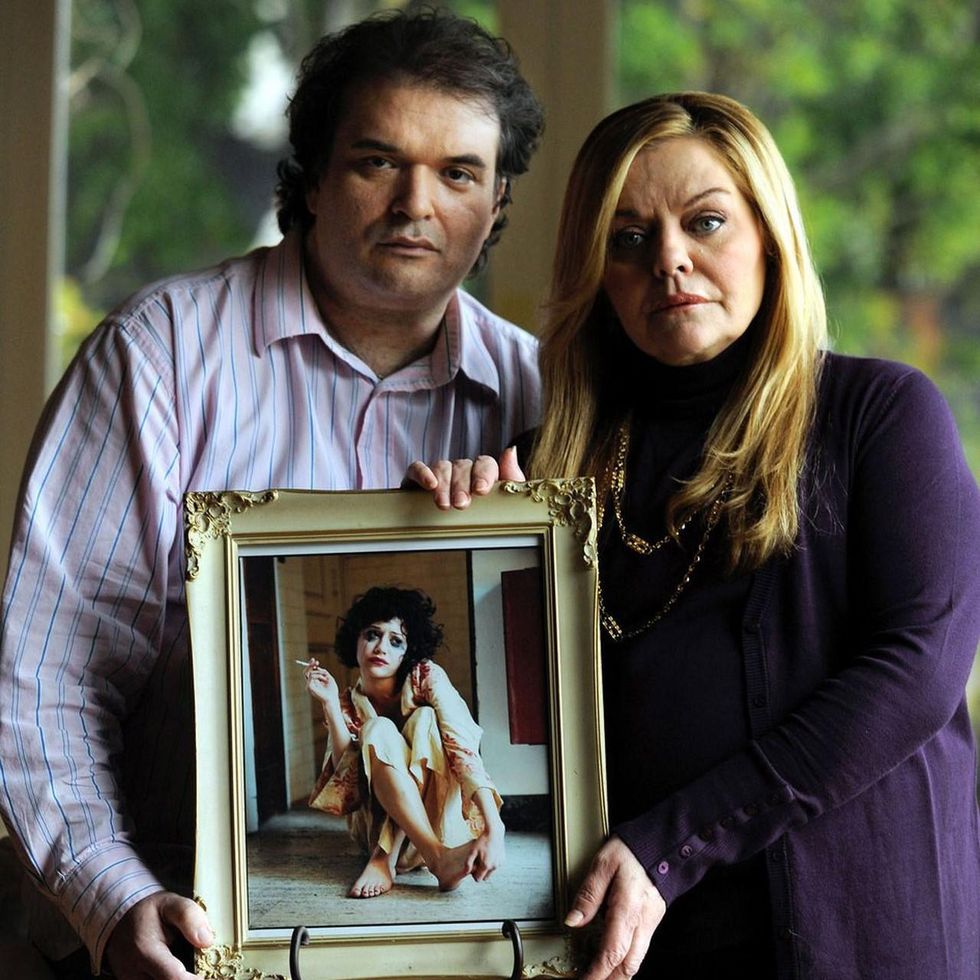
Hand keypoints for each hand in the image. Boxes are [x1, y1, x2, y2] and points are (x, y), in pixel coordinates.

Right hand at [104, 891, 213, 978]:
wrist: (119, 921)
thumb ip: (189, 917)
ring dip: (179, 979)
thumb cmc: (148, 912)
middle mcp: (134, 973)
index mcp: (145, 951)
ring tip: (194, 971)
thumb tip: (207, 940)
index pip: (173, 978)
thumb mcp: (170, 903)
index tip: (209, 976)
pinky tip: (182, 973)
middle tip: (205, 972)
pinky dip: (171, 979)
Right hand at [305, 659, 338, 705]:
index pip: (310, 672)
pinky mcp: (309, 687)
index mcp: (315, 682)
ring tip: (325, 677)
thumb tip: (317, 667)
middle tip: (315, 661)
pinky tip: (323, 679)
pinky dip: (318, 675)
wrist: (332, 698)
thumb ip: (324, 672)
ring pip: (309, 673)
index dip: (310, 665)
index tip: (314, 660)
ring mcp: (309, 686)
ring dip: (319, 672)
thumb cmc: (332, 690)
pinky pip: (311, 676)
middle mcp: (310, 684)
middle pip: (306, 672)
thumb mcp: (329, 678)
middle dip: (310, 665)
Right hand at [405, 446, 525, 510]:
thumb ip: (511, 478)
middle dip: (462, 485)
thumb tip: (510, 451)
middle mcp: (461, 471)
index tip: (481, 490)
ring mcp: (440, 474)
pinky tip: (429, 484)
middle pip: (463, 466)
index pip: (485, 464)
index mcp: (483, 474)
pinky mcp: (417, 479)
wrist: (451, 539)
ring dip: (444, 485)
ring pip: (442, 467)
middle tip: (461, 504)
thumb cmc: (482, 520)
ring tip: (444, 504)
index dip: (483, 474)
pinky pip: (417, 468)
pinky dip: (422, 473)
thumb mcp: (503, 503)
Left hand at [470, 827, 505, 881]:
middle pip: (485, 878)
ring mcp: (499, 864)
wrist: (494, 833)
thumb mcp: (473, 851)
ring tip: (484, 858)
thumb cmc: (482, 841)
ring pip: (491, 872)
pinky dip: (492, 863)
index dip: (474, 875)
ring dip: (487, 869)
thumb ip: (468, 862)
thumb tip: (466, 872)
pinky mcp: (502, 860)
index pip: (478, 879)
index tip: (473, 867)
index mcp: (486, 865)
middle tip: (478, 863)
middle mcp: (494, 867)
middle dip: (481, 873)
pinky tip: (490, 855)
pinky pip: (496, 866)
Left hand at [564, 837, 665, 979]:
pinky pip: (641, 949)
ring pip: (636, 961)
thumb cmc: (633, 851)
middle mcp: (643, 921)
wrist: (663, 844)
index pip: (611, 952)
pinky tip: (615, 959)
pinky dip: (627, 960)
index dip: (597, 973)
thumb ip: (588, 894)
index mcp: (627, 909)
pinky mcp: (654, 920)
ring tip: (599, 975)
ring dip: (618, 974)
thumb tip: (573, 920)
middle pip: (627, 966)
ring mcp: (651, 923)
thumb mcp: (603, 864)